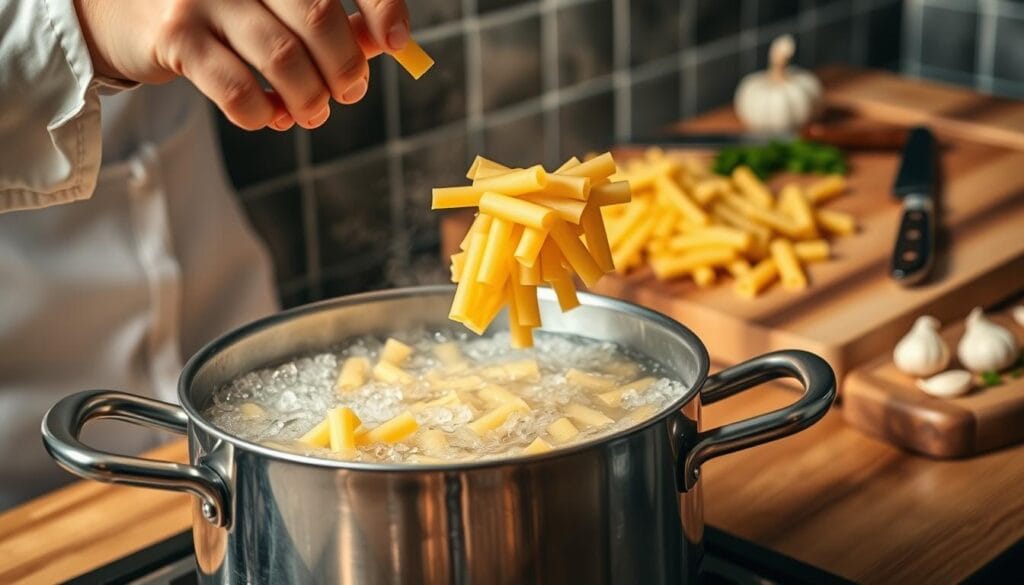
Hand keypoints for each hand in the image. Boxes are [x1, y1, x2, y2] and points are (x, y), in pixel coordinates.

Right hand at [73, 0, 409, 130]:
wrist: (124, 8)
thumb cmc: (219, 9)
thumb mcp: (272, 2)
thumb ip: (323, 17)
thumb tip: (382, 43)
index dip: (379, 5)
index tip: (396, 41)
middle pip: (317, 16)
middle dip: (345, 66)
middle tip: (348, 92)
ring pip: (283, 58)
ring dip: (309, 98)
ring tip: (311, 113)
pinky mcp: (176, 36)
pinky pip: (239, 91)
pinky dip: (265, 115)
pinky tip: (270, 117)